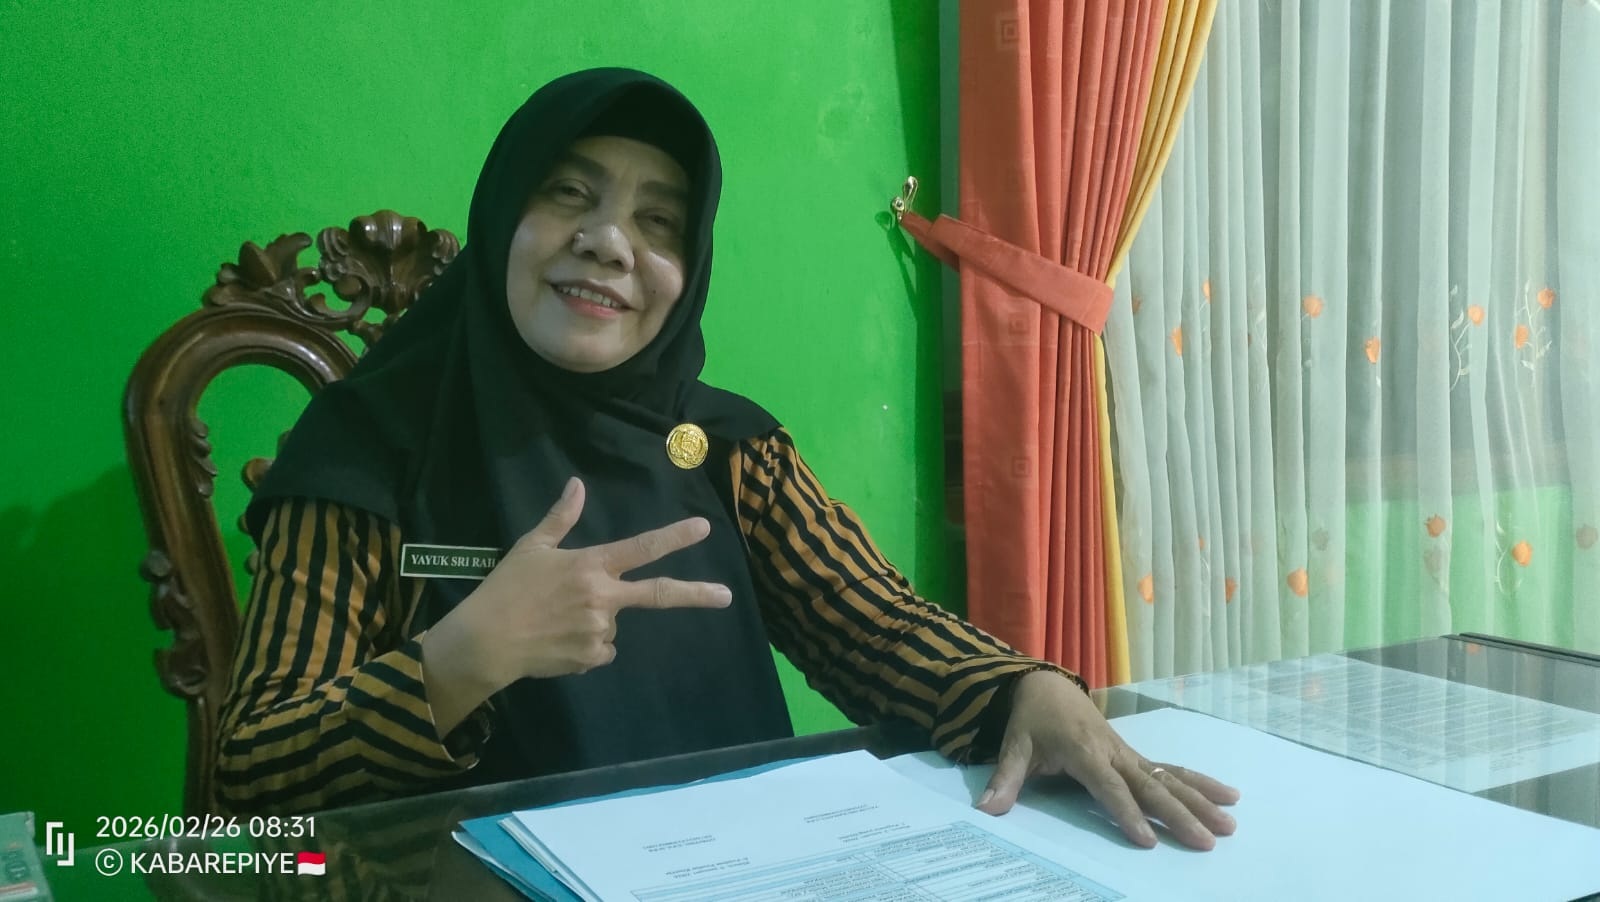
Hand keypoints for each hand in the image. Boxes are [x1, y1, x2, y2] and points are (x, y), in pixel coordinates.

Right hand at [421, 477, 731, 731]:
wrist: (485, 642)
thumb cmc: (507, 588)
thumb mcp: (531, 547)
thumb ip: (561, 517)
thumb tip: (577, 484)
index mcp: (591, 565)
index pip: (641, 548)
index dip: (674, 537)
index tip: (703, 528)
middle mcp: (604, 598)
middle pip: (658, 595)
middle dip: (697, 594)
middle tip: (727, 596)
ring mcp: (601, 630)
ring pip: (614, 623)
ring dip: (597, 620)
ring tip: (557, 619)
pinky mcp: (592, 657)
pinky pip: (601, 649)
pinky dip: (586, 645)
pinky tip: (558, 640)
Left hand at [976, 670, 1239, 849]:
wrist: (1046, 686)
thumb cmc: (1031, 720)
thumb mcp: (1014, 746)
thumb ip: (1004, 779)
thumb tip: (986, 810)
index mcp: (1084, 751)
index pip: (1108, 787)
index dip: (1126, 812)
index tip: (1147, 839)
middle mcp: (1114, 752)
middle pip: (1150, 787)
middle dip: (1179, 814)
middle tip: (1206, 840)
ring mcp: (1129, 753)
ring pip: (1170, 778)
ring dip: (1201, 801)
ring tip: (1230, 824)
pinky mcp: (1137, 755)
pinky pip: (1172, 770)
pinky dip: (1201, 783)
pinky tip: (1229, 797)